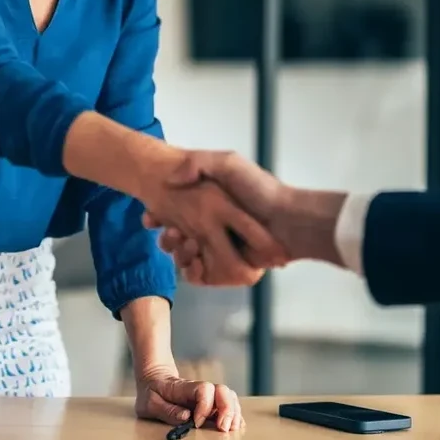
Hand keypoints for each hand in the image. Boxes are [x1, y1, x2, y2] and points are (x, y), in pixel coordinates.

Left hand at [134, 365, 243, 432]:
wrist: (154, 377)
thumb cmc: (151, 391)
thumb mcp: (150, 402)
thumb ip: (166, 410)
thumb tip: (185, 417)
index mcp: (184, 388)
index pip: (204, 389)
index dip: (205, 406)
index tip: (197, 423)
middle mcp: (200, 390)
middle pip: (222, 391)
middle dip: (227, 410)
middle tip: (223, 428)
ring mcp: (207, 396)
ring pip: (229, 396)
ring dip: (234, 412)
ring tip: (231, 429)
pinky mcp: (210, 403)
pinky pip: (229, 404)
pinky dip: (236, 414)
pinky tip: (236, 425)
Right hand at [142, 151, 345, 283]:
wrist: (289, 220)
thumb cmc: (260, 189)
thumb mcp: (228, 164)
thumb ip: (197, 164)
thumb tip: (170, 180)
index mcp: (211, 206)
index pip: (175, 212)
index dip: (159, 216)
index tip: (149, 216)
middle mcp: (213, 229)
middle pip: (177, 238)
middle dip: (166, 237)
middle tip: (167, 233)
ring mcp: (220, 250)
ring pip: (186, 257)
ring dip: (178, 254)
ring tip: (182, 244)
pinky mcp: (227, 270)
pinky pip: (202, 276)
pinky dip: (193, 273)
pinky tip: (193, 263)